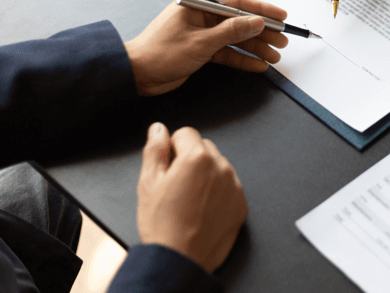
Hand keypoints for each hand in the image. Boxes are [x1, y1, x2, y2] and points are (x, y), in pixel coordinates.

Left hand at [124, 0, 288, 94]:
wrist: (137, 75)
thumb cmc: (160, 53)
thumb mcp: (201, 42)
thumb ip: (232, 31)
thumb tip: (257, 21)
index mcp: (198, 5)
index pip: (237, 4)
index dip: (262, 9)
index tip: (281, 16)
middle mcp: (202, 17)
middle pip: (240, 22)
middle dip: (263, 32)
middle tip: (282, 40)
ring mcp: (203, 34)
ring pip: (236, 39)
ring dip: (256, 48)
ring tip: (275, 56)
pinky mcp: (202, 51)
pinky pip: (227, 53)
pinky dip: (243, 59)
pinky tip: (258, 65)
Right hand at [138, 123, 247, 272]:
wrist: (180, 260)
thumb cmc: (162, 225)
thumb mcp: (148, 182)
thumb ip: (155, 149)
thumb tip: (158, 129)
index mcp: (197, 158)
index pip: (186, 133)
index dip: (173, 147)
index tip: (169, 164)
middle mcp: (221, 168)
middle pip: (204, 148)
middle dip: (190, 159)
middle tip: (176, 184)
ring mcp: (234, 186)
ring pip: (218, 167)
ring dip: (206, 175)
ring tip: (189, 200)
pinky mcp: (241, 204)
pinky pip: (230, 187)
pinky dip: (218, 193)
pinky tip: (202, 209)